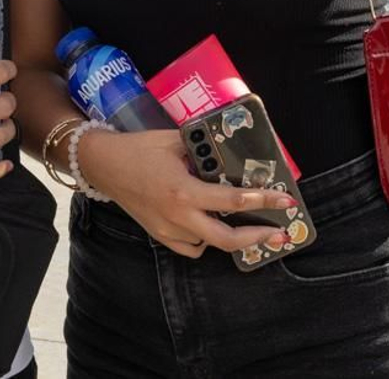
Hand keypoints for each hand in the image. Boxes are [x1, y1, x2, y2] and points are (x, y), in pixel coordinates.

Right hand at [77, 129, 296, 258]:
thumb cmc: (138, 148)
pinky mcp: (159, 235)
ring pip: (209, 243)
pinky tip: (209, 227)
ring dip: (229, 235)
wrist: (103, 165)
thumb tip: (228, 150)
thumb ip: (202, 148)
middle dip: (257, 237)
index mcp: (185, 191)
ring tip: (246, 225)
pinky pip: (191, 248)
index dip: (264, 201)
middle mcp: (179, 216)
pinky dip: (204, 241)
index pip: (233, 201)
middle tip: (279, 233)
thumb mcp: (174, 140)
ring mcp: (168, 230)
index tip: (286, 200)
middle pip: (227, 238)